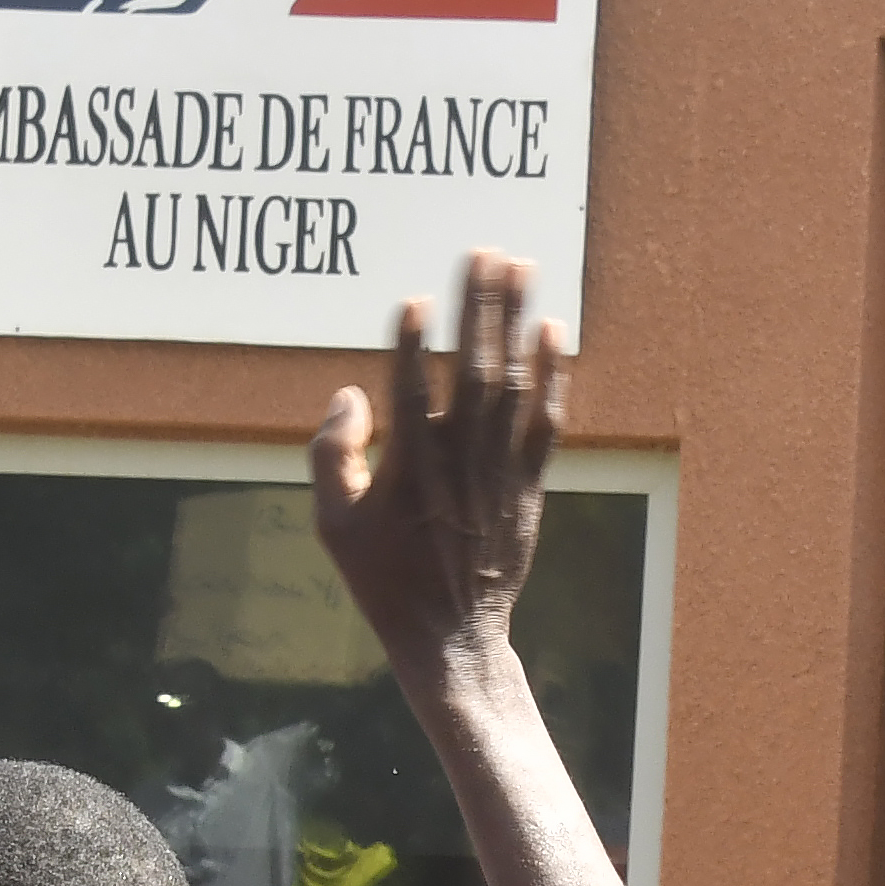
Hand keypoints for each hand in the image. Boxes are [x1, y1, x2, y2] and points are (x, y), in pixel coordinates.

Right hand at [308, 251, 570, 677]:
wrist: (451, 633)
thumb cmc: (384, 578)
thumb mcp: (333, 526)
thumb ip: (331, 456)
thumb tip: (351, 394)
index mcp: (409, 466)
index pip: (411, 387)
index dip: (413, 342)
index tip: (417, 298)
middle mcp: (461, 458)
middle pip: (473, 365)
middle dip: (480, 305)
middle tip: (485, 252)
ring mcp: (501, 469)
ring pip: (513, 380)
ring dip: (516, 320)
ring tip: (521, 266)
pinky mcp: (529, 483)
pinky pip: (546, 419)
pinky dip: (553, 375)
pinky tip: (554, 331)